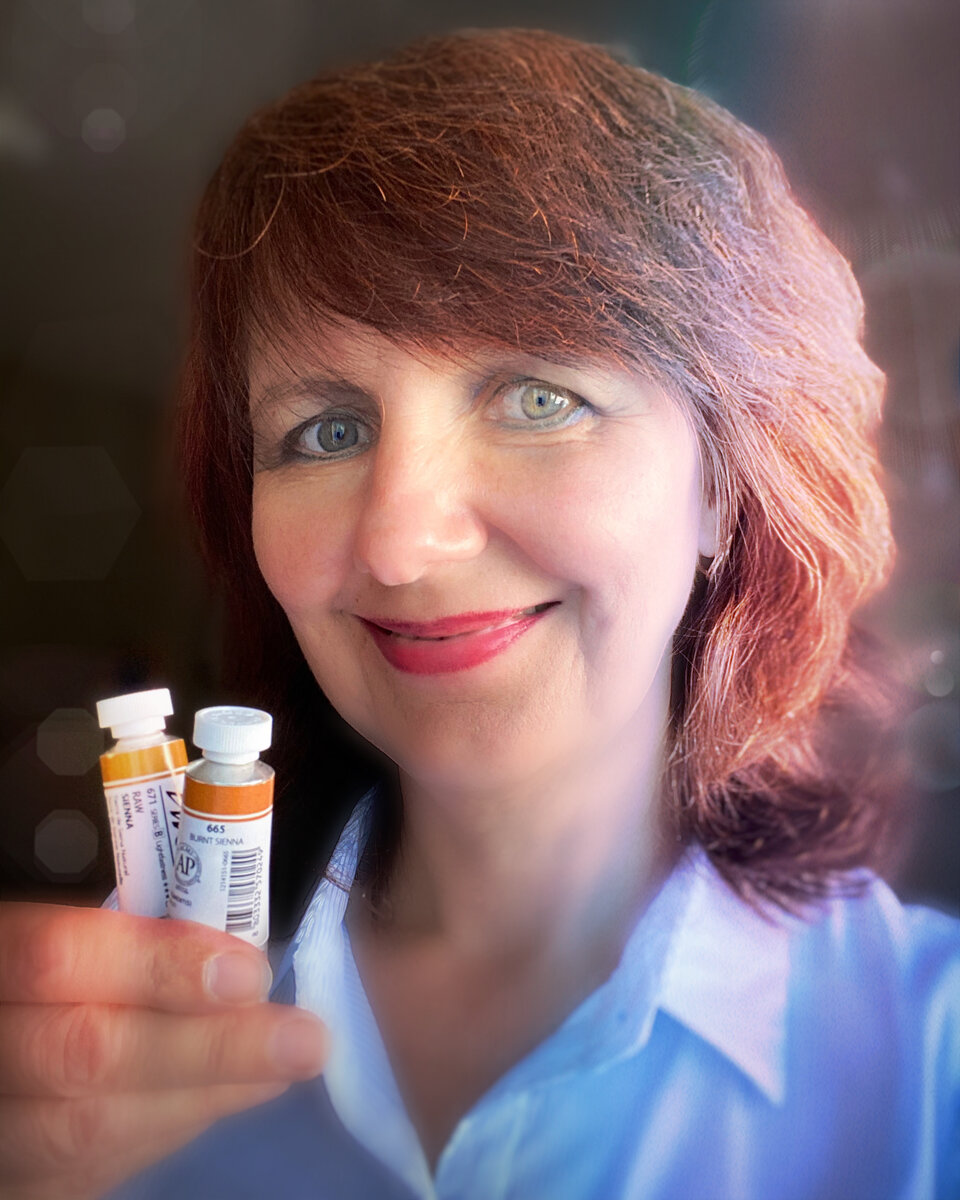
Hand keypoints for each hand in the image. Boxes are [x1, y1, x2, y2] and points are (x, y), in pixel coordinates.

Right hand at [0, 903, 327, 1199]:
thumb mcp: (68, 912)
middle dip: (209, 1049)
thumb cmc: (54, 958)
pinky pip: (91, 1170)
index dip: (156, 965)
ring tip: (286, 1060)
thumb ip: (130, 916)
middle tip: (305, 1039)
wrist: (6, 1033)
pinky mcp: (19, 1183)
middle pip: (85, 1057)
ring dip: (205, 1094)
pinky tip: (233, 1094)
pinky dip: (173, 1126)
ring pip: (90, 1128)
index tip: (248, 970)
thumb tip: (235, 904)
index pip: (57, 959)